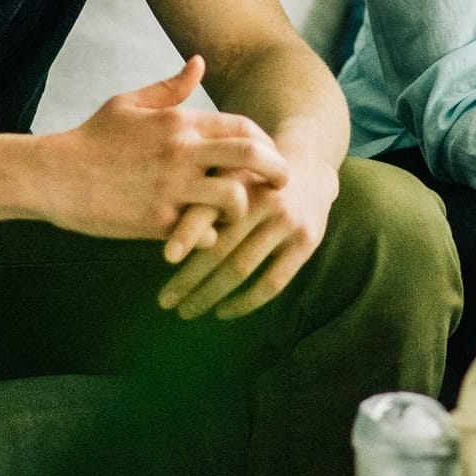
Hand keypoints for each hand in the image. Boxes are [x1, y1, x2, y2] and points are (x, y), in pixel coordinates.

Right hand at [41, 56, 289, 241]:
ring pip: (234, 198)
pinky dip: (211, 237)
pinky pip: (204, 233)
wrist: (53, 175)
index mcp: (180, 122)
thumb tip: (200, 62)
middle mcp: (182, 153)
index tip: (271, 156)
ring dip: (244, 208)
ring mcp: (172, 188)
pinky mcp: (157, 222)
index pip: (244, 127)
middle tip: (285, 183)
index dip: (266, 142)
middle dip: (277, 170)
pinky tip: (205, 236)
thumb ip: (170, 87)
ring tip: (239, 214)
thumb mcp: (130, 103)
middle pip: (252, 155)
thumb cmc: (91, 137)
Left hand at [156, 149, 339, 320]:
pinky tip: (223, 311)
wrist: (310, 164)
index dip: (186, 234)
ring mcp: (287, 221)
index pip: (206, 212)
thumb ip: (200, 199)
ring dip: (209, 296)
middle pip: (218, 248)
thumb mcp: (227, 174)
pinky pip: (272, 282)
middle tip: (165, 301)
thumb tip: (166, 242)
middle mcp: (262, 199)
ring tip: (186, 311)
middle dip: (188, 280)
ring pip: (240, 269)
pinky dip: (245, 303)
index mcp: (237, 179)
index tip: (167, 258)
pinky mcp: (307, 241)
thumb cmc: (251, 177)